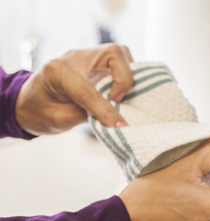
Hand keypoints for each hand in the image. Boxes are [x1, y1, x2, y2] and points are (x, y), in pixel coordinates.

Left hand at [15, 43, 133, 135]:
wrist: (30, 101)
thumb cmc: (40, 111)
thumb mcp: (60, 119)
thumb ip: (88, 116)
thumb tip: (117, 120)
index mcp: (57, 72)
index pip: (88, 89)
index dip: (106, 109)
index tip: (120, 125)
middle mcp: (74, 58)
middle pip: (113, 53)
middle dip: (124, 78)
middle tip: (118, 100)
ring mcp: (87, 57)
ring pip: (119, 53)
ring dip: (128, 74)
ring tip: (121, 95)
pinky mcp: (96, 62)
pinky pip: (120, 61)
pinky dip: (126, 74)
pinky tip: (122, 91)